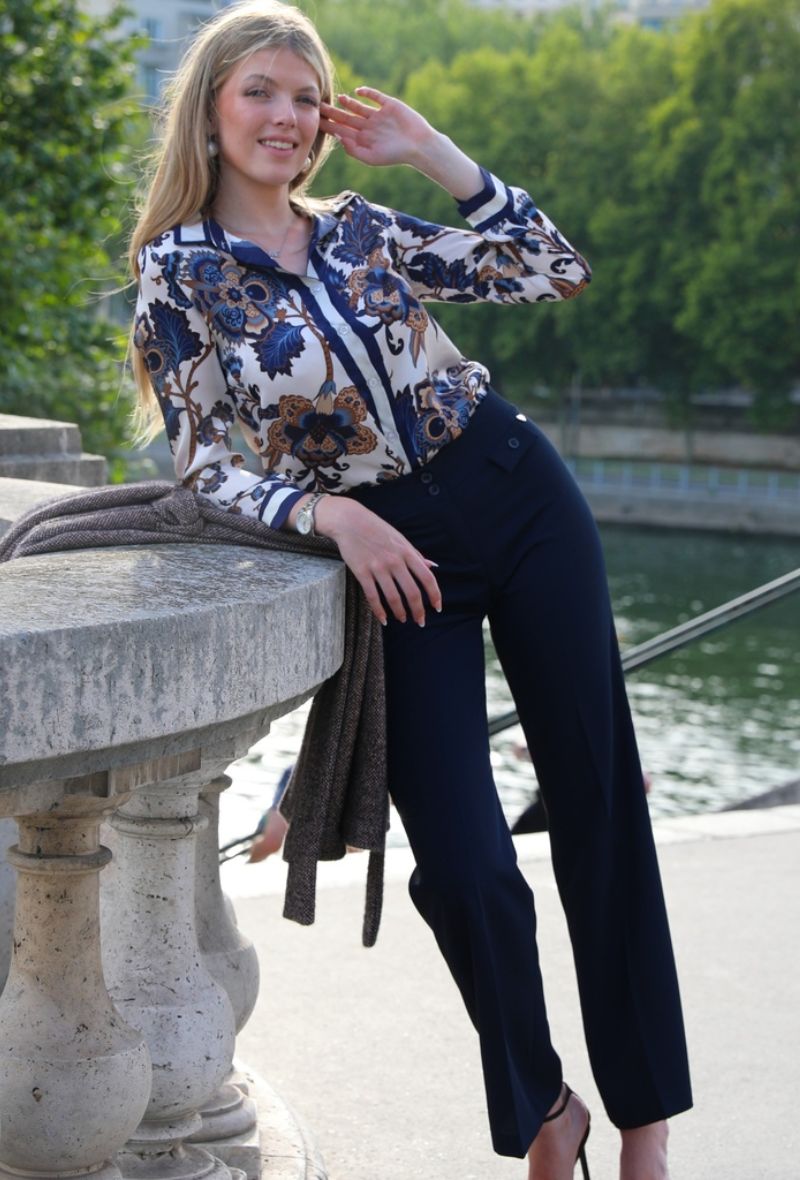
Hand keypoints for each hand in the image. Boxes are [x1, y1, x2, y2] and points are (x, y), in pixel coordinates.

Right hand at [314, 494, 440, 626]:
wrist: (349, 521)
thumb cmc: (377, 529)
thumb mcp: (400, 539)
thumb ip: (416, 555)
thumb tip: (432, 567)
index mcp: (407, 552)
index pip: (427, 578)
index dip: (435, 595)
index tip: (437, 608)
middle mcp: (395, 561)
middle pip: (412, 592)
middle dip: (418, 610)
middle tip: (420, 621)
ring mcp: (377, 567)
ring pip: (393, 597)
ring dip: (400, 612)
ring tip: (402, 619)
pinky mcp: (361, 572)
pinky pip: (372, 596)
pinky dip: (379, 610)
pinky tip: (384, 619)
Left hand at [320, 87, 483, 200]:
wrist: (418, 145)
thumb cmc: (396, 155)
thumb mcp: (372, 158)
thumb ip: (354, 150)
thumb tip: (338, 137)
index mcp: (363, 140)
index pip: (341, 131)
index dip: (329, 125)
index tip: (316, 121)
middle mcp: (368, 127)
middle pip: (346, 117)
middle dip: (333, 112)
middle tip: (318, 105)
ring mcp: (378, 115)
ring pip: (358, 106)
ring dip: (348, 102)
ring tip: (338, 98)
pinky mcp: (389, 105)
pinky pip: (375, 96)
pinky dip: (367, 92)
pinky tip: (358, 91)